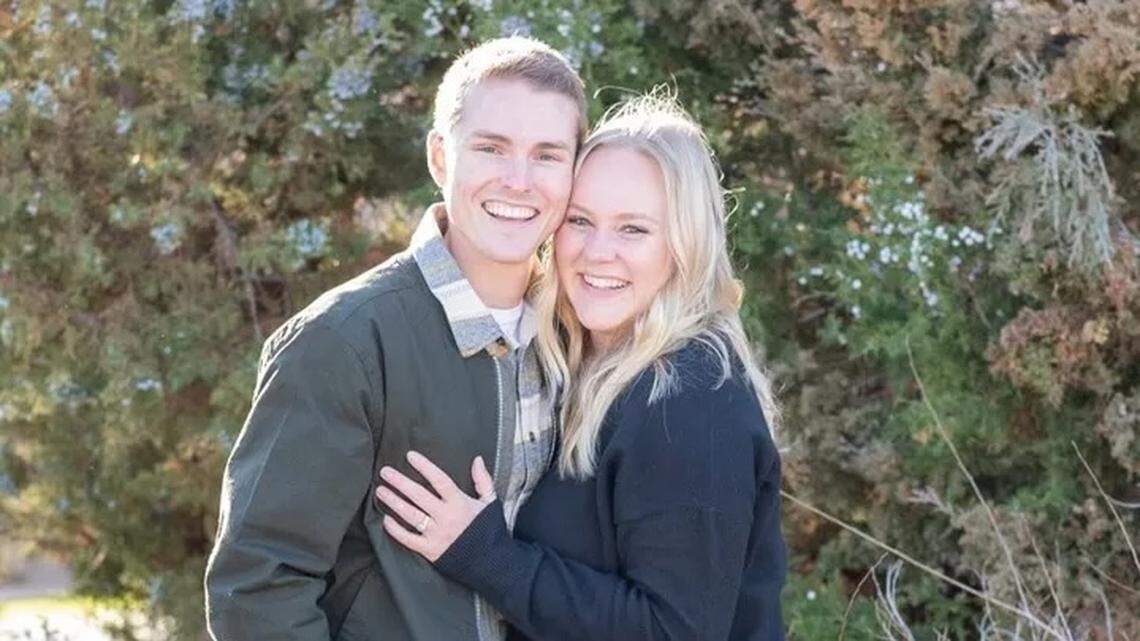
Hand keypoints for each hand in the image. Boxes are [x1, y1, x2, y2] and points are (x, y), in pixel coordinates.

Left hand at [375, 451, 495, 561]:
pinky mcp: (430, 550)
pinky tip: (386, 520)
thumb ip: (483, 480)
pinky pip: (409, 539)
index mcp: (460, 503)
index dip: (424, 467)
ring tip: (381, 491)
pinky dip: (396, 530)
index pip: (439, 480)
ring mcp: (436, 534)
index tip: (410, 456)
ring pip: (411, 515)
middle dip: (400, 482)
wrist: (491, 563)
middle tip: (385, 472)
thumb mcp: (491, 502)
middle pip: (419, 496)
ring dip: (394, 502)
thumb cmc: (490, 530)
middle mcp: (446, 517)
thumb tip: (477, 459)